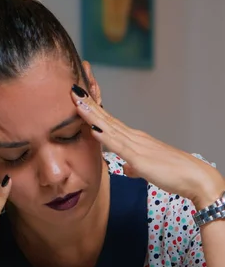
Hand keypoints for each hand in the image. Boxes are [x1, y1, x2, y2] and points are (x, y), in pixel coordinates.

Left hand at [71, 85, 224, 209]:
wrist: (193, 177)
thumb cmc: (173, 173)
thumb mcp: (147, 171)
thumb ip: (135, 167)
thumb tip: (127, 168)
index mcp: (134, 140)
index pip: (109, 122)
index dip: (94, 110)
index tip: (80, 100)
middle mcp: (134, 137)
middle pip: (106, 118)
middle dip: (89, 104)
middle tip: (73, 89)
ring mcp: (136, 145)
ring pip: (109, 126)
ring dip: (92, 114)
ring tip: (77, 101)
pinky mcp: (139, 158)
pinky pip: (118, 145)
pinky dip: (104, 136)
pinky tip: (92, 128)